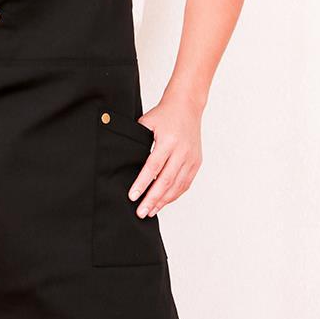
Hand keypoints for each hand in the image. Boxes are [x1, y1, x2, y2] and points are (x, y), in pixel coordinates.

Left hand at [128, 94, 203, 218]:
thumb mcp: (147, 122)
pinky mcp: (196, 162)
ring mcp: (191, 158)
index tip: (133, 196)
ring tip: (151, 211)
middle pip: (166, 181)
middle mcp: (182, 151)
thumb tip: (123, 158)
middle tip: (141, 212)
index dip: (142, 183)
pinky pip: (185, 183)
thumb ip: (136, 139)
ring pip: (177, 185)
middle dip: (153, 199)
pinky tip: (164, 201)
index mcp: (168, 141)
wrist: (187, 106)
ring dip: (164, 200)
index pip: (153, 167)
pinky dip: (175, 195)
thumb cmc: (164, 114)